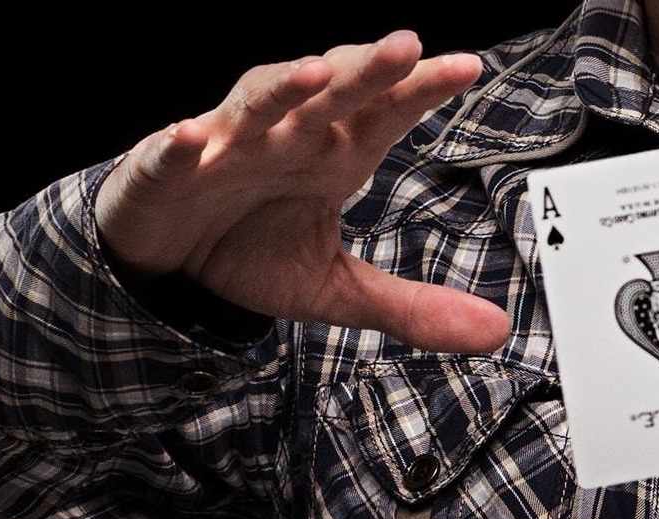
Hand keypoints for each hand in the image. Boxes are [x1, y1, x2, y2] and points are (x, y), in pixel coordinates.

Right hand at [94, 30, 507, 352]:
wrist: (167, 266)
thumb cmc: (253, 253)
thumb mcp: (338, 290)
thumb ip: (413, 307)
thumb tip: (496, 332)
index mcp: (332, 155)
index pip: (385, 114)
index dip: (422, 90)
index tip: (468, 67)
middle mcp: (284, 137)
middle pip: (331, 93)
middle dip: (366, 69)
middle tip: (407, 46)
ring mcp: (225, 148)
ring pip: (256, 105)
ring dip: (283, 87)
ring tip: (315, 72)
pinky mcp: (162, 173)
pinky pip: (168, 155)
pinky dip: (178, 145)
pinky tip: (192, 136)